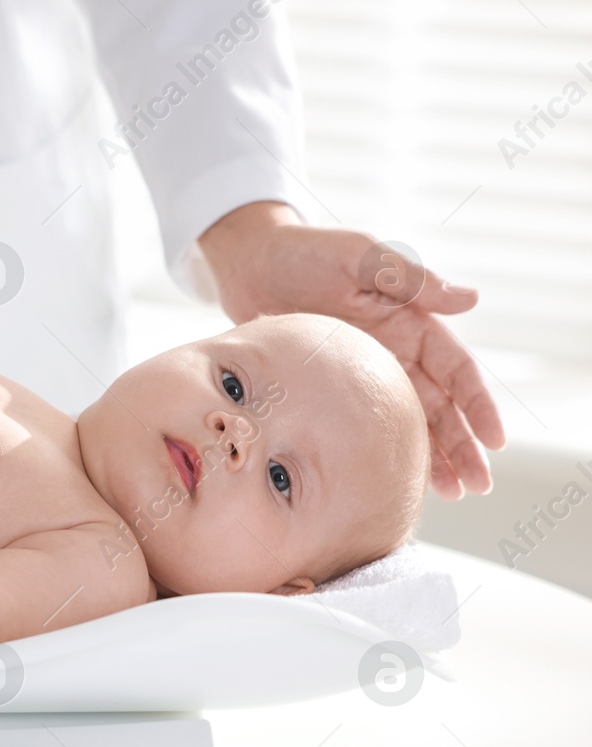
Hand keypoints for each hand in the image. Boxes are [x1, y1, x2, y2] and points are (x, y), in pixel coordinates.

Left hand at [199, 201, 505, 499]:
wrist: (250, 264)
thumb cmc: (308, 251)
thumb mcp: (360, 257)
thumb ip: (410, 279)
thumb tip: (468, 299)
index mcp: (411, 322)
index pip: (457, 371)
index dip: (478, 406)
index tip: (495, 442)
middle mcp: (394, 351)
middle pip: (439, 406)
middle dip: (462, 446)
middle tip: (477, 486)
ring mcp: (364, 372)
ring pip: (407, 421)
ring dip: (431, 456)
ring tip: (450, 494)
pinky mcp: (331, 387)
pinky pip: (363, 424)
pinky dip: (382, 450)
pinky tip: (391, 478)